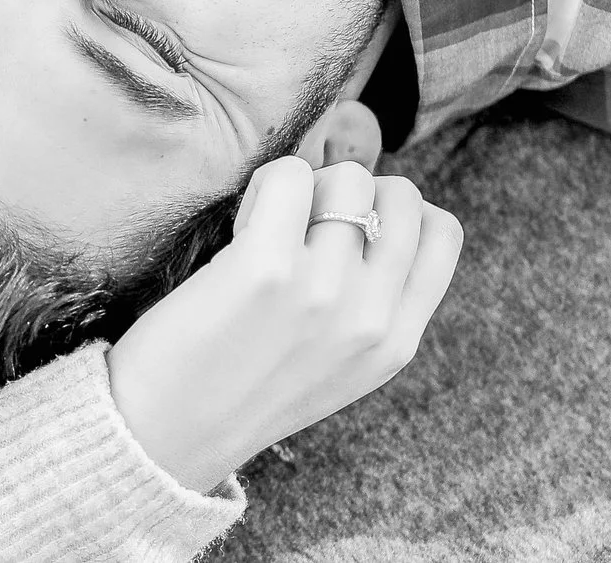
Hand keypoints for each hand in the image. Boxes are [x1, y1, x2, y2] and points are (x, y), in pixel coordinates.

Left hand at [105, 158, 462, 492]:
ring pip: (348, 177)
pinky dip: (267, 182)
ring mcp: (324, 291)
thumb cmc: (241, 386)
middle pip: (402, 196)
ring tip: (269, 226)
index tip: (352, 225)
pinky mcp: (267, 268)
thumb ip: (372, 306)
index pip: (443, 235)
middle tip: (306, 223)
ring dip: (305, 185)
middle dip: (354, 190)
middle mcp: (371, 317)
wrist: (168, 434)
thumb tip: (375, 216)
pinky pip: (290, 176)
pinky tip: (243, 222)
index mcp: (396, 343)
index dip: (398, 211)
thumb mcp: (339, 365)